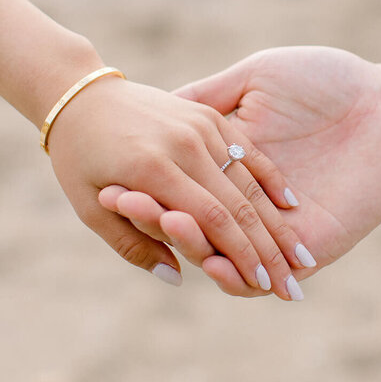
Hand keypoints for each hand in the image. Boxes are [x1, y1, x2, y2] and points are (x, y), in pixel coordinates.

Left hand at [46, 72, 307, 291]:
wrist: (80, 94)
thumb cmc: (78, 159)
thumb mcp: (90, 210)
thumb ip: (133, 246)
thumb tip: (179, 278)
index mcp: (151, 169)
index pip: (211, 221)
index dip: (242, 257)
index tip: (265, 287)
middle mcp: (182, 144)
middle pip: (238, 204)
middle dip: (269, 250)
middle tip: (293, 285)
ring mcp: (198, 125)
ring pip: (248, 180)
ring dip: (277, 221)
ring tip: (301, 254)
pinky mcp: (206, 115)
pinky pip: (246, 149)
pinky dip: (269, 178)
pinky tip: (290, 205)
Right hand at [100, 46, 380, 294]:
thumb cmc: (325, 78)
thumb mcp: (255, 78)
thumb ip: (211, 96)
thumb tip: (159, 106)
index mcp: (232, 162)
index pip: (181, 187)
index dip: (147, 189)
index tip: (111, 184)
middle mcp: (249, 200)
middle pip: (195, 224)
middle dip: (157, 218)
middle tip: (123, 205)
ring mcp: (279, 228)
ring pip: (222, 253)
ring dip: (191, 246)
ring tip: (165, 228)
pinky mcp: (312, 245)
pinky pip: (265, 273)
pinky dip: (233, 274)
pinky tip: (207, 263)